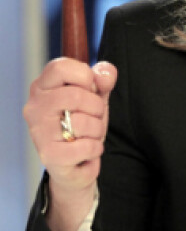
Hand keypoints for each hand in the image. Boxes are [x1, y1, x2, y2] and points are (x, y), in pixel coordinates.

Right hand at [23, 57, 116, 194]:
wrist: (76, 163)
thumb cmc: (82, 124)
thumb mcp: (95, 96)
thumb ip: (103, 80)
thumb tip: (104, 75)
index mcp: (43, 87)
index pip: (60, 67)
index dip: (85, 76)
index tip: (91, 88)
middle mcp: (35, 107)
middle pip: (76, 95)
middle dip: (96, 107)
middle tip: (94, 117)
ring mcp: (39, 132)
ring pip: (81, 121)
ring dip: (97, 130)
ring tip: (89, 135)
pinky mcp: (49, 155)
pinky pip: (85, 146)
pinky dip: (95, 149)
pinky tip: (88, 151)